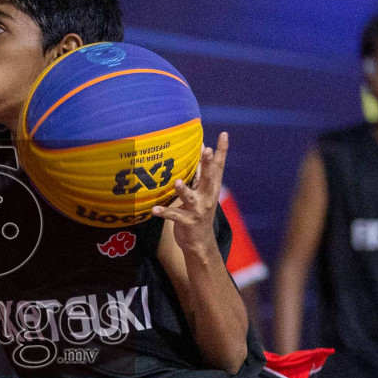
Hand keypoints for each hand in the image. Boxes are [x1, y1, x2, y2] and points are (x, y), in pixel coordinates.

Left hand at [153, 131, 229, 256]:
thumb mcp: (203, 191)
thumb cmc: (199, 211)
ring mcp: (197, 211)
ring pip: (190, 198)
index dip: (222, 151)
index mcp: (211, 189)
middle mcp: (207, 198)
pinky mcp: (186, 222)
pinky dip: (164, 212)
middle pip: (209, 178)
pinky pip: (174, 216)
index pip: (219, 167)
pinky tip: (154, 210)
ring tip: (177, 182)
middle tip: (207, 150)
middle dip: (207, 164)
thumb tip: (202, 147)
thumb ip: (202, 172)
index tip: (224, 134)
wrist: (200, 243)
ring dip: (183, 190)